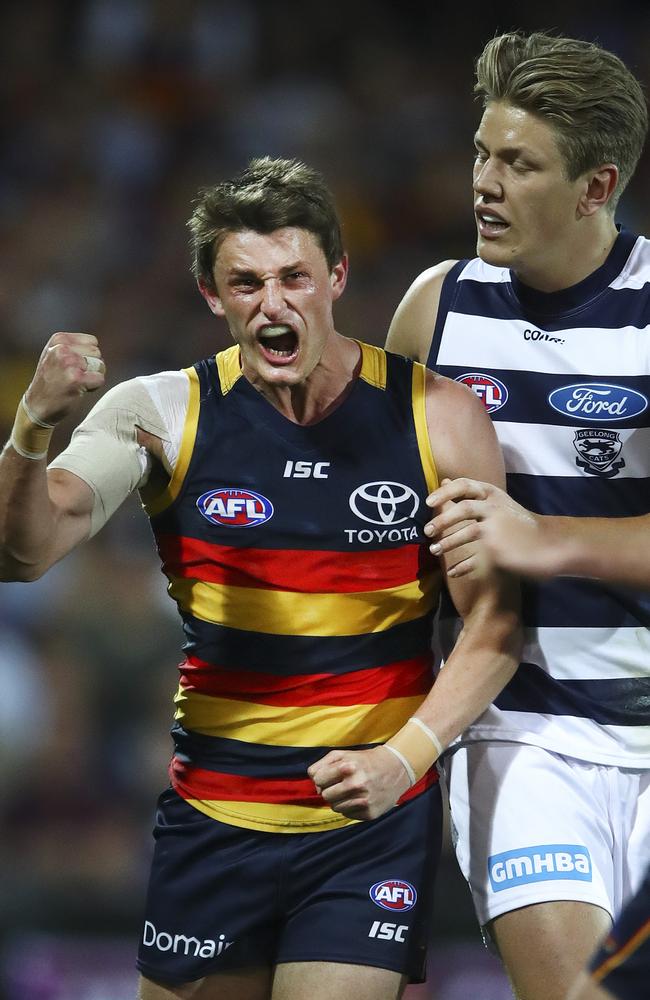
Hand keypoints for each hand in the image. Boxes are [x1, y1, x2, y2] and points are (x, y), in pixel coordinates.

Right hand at [24, 333, 105, 423]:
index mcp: (58, 339)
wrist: (37, 405)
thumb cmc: (51, 381)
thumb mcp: (54, 355)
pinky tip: (78, 390)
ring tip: (74, 382)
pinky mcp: (75, 378)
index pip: (92, 342)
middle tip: (73, 376)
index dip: (87, 356)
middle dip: (91, 366)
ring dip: (92, 376)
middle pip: (97, 353)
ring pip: (100, 365)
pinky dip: (93, 387)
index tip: (73, 366)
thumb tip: (95, 346)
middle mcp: (62, 348)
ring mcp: (68, 363)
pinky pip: (100, 379)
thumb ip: (72, 346)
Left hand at [307, 746, 411, 820]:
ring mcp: (364, 800)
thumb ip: (322, 765)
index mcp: (347, 767)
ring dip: (339, 800)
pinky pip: (347, 815)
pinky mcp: (370, 813)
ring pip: (334, 807)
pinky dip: (350, 808)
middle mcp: (356, 784)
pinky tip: (359, 798)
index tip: (330, 776)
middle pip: (325, 795)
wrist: (396, 768)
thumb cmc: (364, 761)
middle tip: (341, 784)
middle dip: (330, 789)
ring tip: (351, 791)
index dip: (322, 778)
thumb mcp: (342, 754)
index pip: (318, 779)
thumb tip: (314, 783)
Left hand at [425, 477, 544, 577]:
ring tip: (435, 550)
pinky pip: (475, 558)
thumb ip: (473, 495)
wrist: (549, 544)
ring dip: (448, 543)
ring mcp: (499, 529)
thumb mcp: (499, 502)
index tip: (428, 501)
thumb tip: (444, 481)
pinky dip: (462, 566)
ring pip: (467, 534)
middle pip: (464, 509)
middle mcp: (496, 508)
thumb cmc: (519, 524)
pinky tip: (453, 572)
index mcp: (494, 494)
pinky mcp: (500, 550)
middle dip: (442, 520)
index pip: (465, 485)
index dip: (445, 492)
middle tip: (427, 531)